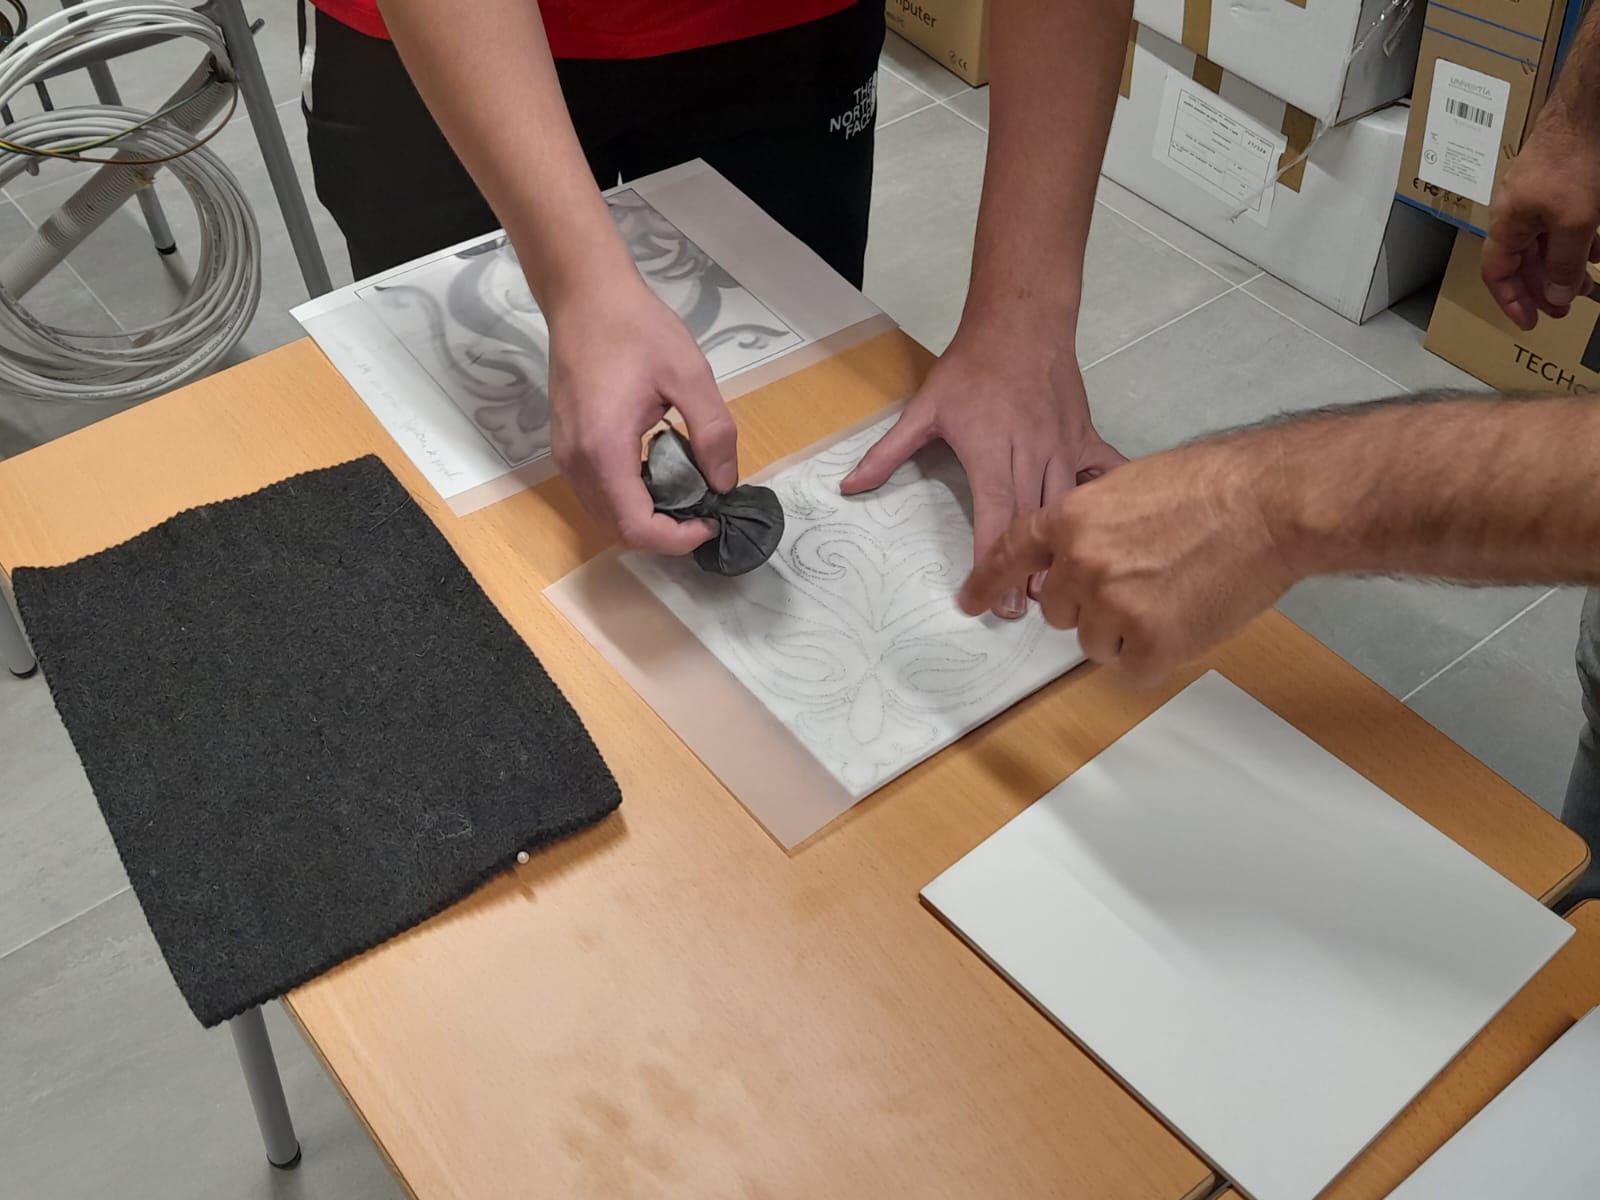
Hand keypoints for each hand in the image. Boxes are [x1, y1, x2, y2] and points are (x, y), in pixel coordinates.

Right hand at [547, 277, 736, 552]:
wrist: (585, 297)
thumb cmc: (635, 328)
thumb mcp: (689, 374)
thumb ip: (712, 432)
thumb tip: (724, 483)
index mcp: (605, 450)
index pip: (636, 527)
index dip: (676, 539)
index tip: (710, 521)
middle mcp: (577, 462)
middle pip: (618, 531)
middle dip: (664, 534)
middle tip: (703, 512)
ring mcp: (566, 457)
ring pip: (605, 516)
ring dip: (646, 519)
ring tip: (686, 494)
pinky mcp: (566, 447)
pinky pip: (597, 494)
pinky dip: (630, 500)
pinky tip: (659, 473)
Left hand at [840, 328, 1124, 618]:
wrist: (1021, 323)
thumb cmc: (972, 367)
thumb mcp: (924, 408)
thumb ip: (887, 453)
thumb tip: (850, 486)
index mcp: (992, 452)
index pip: (993, 517)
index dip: (988, 562)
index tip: (981, 597)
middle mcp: (1032, 454)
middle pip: (1031, 524)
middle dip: (1025, 572)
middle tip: (1018, 612)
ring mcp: (1063, 447)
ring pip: (1066, 509)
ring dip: (1061, 551)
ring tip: (1053, 591)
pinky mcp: (1084, 438)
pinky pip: (1103, 473)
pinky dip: (1105, 501)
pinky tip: (1107, 531)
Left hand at [957, 440, 1298, 686]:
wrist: (1269, 504)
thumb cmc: (1215, 486)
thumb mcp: (1130, 484)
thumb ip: (1092, 523)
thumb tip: (1077, 556)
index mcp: (1071, 518)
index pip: (1011, 554)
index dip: (988, 580)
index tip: (972, 600)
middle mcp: (1081, 563)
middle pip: (1057, 610)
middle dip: (1088, 604)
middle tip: (1139, 582)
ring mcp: (1113, 605)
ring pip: (1094, 642)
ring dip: (1124, 631)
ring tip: (1170, 595)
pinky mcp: (1149, 642)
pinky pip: (1132, 669)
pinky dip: (1155, 656)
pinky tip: (1184, 621)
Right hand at [1483, 108, 1599, 329]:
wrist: (1588, 110)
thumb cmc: (1574, 161)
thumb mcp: (1574, 223)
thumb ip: (1564, 263)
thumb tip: (1555, 295)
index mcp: (1506, 222)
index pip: (1497, 273)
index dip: (1512, 300)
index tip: (1531, 320)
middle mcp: (1514, 209)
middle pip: (1521, 260)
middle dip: (1543, 286)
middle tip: (1564, 307)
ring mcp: (1533, 193)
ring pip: (1542, 241)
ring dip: (1561, 264)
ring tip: (1583, 281)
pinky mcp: (1554, 180)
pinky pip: (1557, 221)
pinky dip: (1573, 239)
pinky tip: (1593, 246)